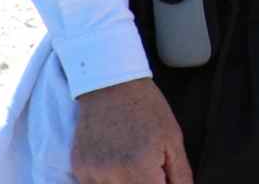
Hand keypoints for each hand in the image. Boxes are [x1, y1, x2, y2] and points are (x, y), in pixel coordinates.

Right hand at [71, 78, 191, 182]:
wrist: (111, 84)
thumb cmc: (147, 108)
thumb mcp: (173, 137)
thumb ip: (180, 174)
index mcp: (139, 167)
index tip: (162, 178)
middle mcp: (112, 175)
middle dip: (144, 183)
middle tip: (150, 170)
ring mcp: (91, 174)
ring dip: (127, 183)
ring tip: (134, 162)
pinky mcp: (78, 170)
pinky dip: (108, 181)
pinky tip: (117, 164)